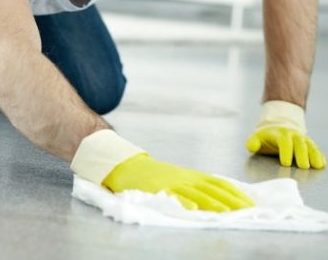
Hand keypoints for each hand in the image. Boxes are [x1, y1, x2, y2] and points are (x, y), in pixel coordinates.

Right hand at [102, 153, 254, 211]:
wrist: (128, 166)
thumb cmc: (155, 174)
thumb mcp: (179, 177)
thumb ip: (197, 186)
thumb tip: (222, 197)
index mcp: (191, 175)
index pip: (219, 183)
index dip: (235, 192)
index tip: (251, 203)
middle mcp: (184, 178)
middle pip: (211, 189)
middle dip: (231, 200)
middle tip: (248, 211)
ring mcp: (170, 182)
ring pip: (195, 193)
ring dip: (213, 202)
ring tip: (227, 212)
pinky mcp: (156, 188)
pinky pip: (171, 195)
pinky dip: (182, 202)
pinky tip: (192, 208)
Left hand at [246, 101, 325, 169]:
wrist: (278, 128)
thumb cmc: (266, 138)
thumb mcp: (257, 138)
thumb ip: (253, 143)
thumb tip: (251, 147)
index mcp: (279, 134)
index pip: (284, 141)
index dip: (286, 152)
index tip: (285, 163)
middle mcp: (293, 135)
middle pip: (299, 144)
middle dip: (302, 155)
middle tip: (303, 167)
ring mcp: (303, 138)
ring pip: (310, 146)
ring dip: (314, 156)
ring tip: (316, 166)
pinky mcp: (310, 143)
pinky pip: (316, 149)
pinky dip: (319, 156)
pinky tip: (321, 164)